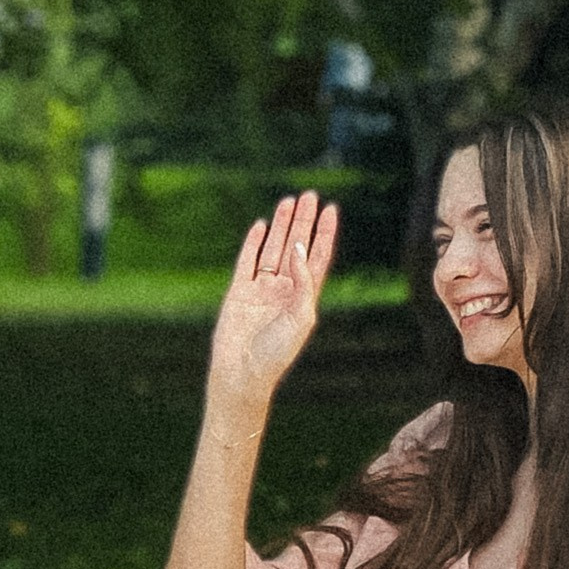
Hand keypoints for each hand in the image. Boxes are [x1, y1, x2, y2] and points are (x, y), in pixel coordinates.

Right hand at [208, 192, 338, 409]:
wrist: (242, 373)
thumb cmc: (277, 353)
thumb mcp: (301, 316)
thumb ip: (304, 281)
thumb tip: (297, 247)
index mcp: (304, 297)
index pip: (317, 257)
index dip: (324, 233)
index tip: (330, 209)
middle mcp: (284, 290)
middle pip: (296, 247)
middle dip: (303, 222)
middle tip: (309, 195)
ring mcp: (261, 289)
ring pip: (273, 249)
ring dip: (281, 225)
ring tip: (288, 201)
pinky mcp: (239, 292)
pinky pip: (247, 261)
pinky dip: (253, 242)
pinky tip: (261, 225)